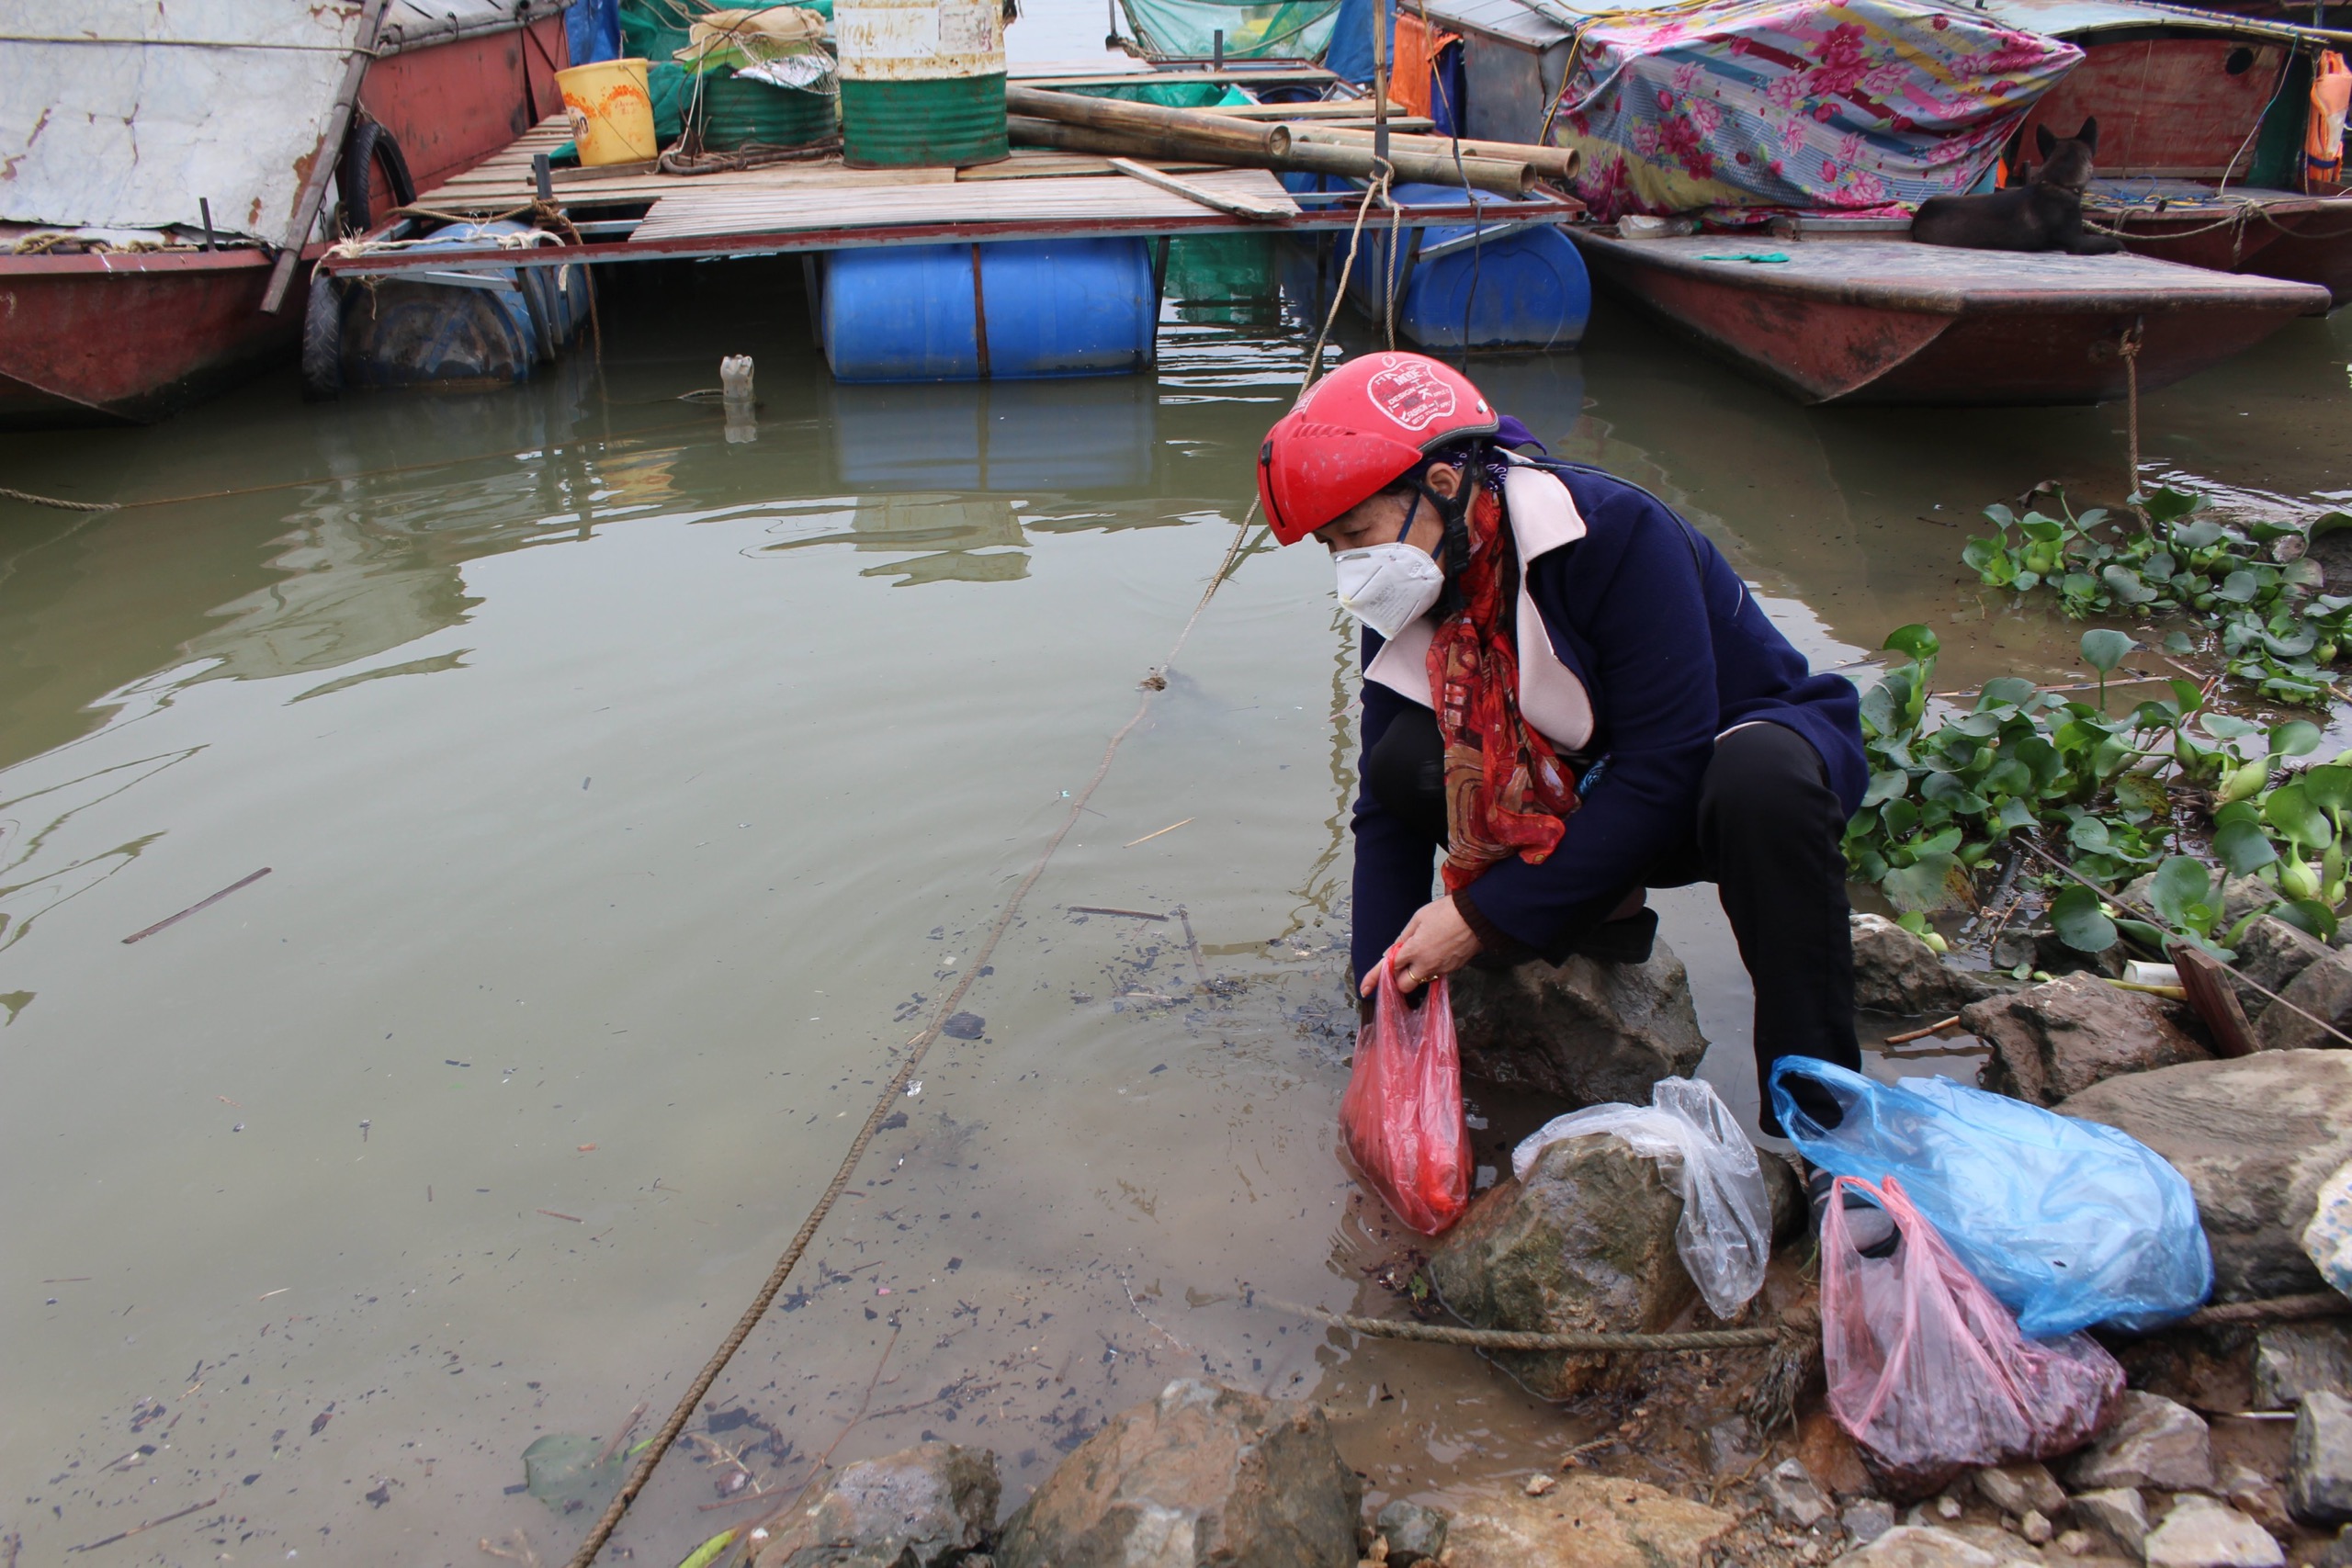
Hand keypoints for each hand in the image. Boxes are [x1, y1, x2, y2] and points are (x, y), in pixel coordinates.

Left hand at [1363, 896, 1482, 996]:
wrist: (1477, 917)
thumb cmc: (1446, 912)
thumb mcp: (1419, 918)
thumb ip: (1403, 938)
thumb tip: (1391, 953)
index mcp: (1414, 950)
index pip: (1388, 969)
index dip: (1373, 979)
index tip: (1363, 989)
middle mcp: (1426, 965)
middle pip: (1404, 985)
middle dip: (1398, 979)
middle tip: (1399, 965)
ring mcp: (1441, 969)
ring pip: (1421, 981)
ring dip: (1415, 974)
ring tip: (1420, 954)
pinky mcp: (1453, 970)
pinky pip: (1435, 974)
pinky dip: (1430, 968)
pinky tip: (1435, 952)